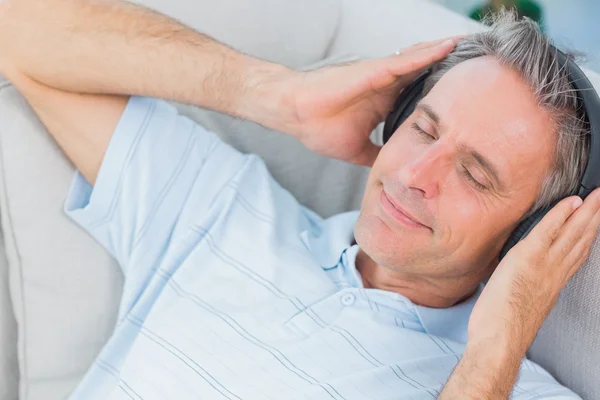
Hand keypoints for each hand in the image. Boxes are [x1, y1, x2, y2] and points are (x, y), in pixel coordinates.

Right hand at [279, 38, 459, 165]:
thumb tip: (391, 168)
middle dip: (452, 68)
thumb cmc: (320, 127)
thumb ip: (377, 153)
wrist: (296, 114)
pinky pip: (404, 60)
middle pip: (427, 71)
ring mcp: (381, 76)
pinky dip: (427, 53)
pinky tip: (448, 46)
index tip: (470, 98)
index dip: (444, 94)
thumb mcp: (358, 150)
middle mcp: (387, 84)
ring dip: (447, 53)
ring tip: (476, 47)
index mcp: (385, 101)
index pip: (422, 94)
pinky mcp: (372, 71)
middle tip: (484, 66)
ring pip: (421, 60)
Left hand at [468, 188, 599, 355]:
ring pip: (572, 232)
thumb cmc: (503, 328)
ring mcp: (544, 265)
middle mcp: (554, 273)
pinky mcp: (528, 258)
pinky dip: (561, 214)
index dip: (587, 236)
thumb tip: (522, 280)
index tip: (594, 223)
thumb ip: (528, 288)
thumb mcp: (521, 303)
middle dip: (594, 218)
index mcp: (552, 284)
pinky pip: (549, 230)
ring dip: (586, 211)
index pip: (575, 254)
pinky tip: (571, 202)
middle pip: (581, 240)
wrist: (498, 341)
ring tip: (598, 196)